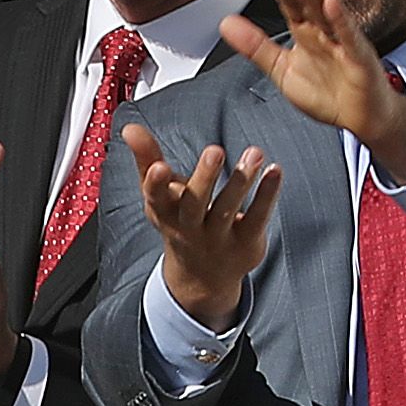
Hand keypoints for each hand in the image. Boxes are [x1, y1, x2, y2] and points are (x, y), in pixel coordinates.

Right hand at [122, 124, 278, 330]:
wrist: (202, 277)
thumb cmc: (180, 222)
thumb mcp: (159, 195)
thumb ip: (146, 158)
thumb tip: (130, 127)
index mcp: (164, 213)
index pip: (156, 198)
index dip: (156, 183)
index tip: (159, 167)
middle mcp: (189, 228)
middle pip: (194, 204)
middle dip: (203, 177)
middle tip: (214, 150)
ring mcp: (217, 239)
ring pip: (227, 209)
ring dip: (241, 180)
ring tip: (255, 153)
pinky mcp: (245, 243)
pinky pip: (257, 218)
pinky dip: (267, 195)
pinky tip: (275, 171)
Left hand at [221, 0, 405, 181]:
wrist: (362, 117)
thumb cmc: (326, 92)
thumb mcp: (281, 69)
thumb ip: (255, 47)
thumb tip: (225, 22)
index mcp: (305, 33)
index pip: (289, 6)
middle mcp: (324, 33)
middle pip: (307, 5)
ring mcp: (343, 43)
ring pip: (327, 16)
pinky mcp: (359, 59)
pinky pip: (349, 37)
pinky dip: (340, 21)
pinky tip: (331, 4)